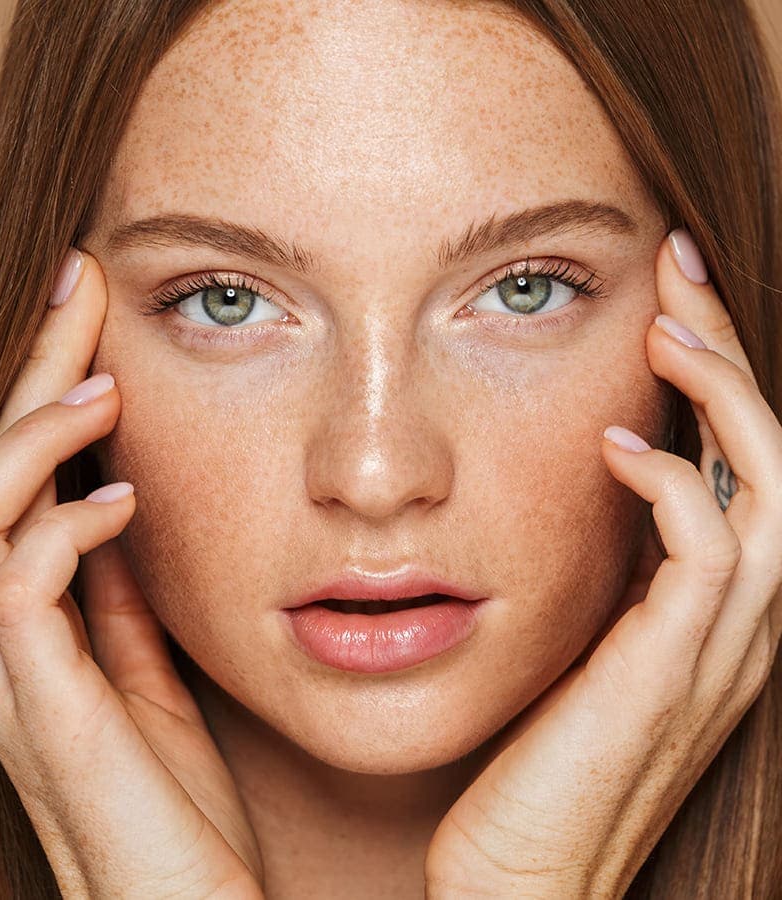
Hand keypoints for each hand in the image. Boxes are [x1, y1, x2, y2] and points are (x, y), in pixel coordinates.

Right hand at [0, 251, 263, 898]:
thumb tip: (119, 518)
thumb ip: (119, 602)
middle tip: (78, 284)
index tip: (92, 315)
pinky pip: (16, 594)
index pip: (27, 475)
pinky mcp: (40, 710)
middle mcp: (0, 635)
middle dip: (30, 371)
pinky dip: (61, 531)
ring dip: (31, 439)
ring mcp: (9, 672)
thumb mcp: (146, 675)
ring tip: (100, 386)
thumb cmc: (170, 801)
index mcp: (34, 621)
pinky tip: (120, 503)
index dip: (49, 388)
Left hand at [423, 232, 781, 897]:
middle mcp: (742, 621)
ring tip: (669, 329)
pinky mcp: (673, 671)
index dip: (721, 377)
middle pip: (777, 452)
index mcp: (719, 610)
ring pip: (772, 486)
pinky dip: (675, 484)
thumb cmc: (545, 756)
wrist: (528, 875)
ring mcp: (719, 649)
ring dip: (726, 397)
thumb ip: (615, 573)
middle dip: (733, 355)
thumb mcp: (591, 643)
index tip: (672, 307)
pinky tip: (615, 445)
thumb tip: (602, 486)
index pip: (747, 462)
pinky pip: (710, 553)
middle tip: (681, 274)